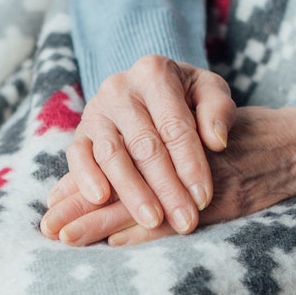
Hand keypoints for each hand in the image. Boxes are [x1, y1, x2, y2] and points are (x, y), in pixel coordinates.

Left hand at [40, 106, 295, 245]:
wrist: (292, 145)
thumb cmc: (235, 146)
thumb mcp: (190, 145)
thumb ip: (143, 162)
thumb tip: (90, 188)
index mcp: (164, 135)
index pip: (113, 165)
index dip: (81, 189)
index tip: (50, 211)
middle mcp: (176, 152)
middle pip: (119, 181)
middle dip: (81, 208)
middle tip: (49, 229)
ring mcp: (195, 176)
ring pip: (141, 198)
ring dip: (101, 221)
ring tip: (68, 237)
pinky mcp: (219, 195)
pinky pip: (176, 215)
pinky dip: (146, 230)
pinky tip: (118, 242)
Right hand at [53, 55, 236, 235]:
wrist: (148, 91)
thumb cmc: (186, 96)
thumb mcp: (209, 92)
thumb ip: (218, 111)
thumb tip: (217, 141)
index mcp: (154, 73)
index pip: (175, 126)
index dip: (191, 165)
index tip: (203, 199)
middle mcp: (119, 88)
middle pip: (144, 145)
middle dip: (166, 188)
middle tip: (185, 221)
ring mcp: (95, 111)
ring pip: (112, 155)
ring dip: (132, 192)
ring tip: (153, 220)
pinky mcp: (79, 133)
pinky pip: (78, 156)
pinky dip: (86, 178)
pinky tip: (101, 200)